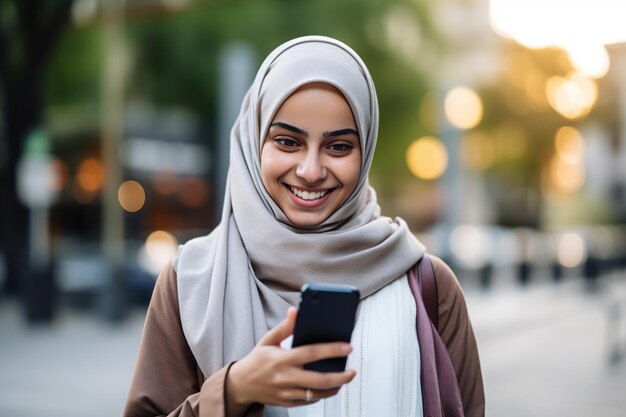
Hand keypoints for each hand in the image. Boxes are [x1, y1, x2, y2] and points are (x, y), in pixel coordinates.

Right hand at [226, 307, 355, 407]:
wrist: (241, 384)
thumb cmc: (256, 360)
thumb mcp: (268, 340)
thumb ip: (285, 327)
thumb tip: (296, 312)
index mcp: (282, 359)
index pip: (312, 353)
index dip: (332, 350)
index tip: (347, 347)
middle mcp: (285, 377)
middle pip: (319, 379)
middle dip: (341, 376)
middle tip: (351, 371)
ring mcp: (286, 392)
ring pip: (317, 394)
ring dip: (334, 387)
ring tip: (342, 380)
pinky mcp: (287, 402)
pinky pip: (309, 401)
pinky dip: (321, 394)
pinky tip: (326, 387)